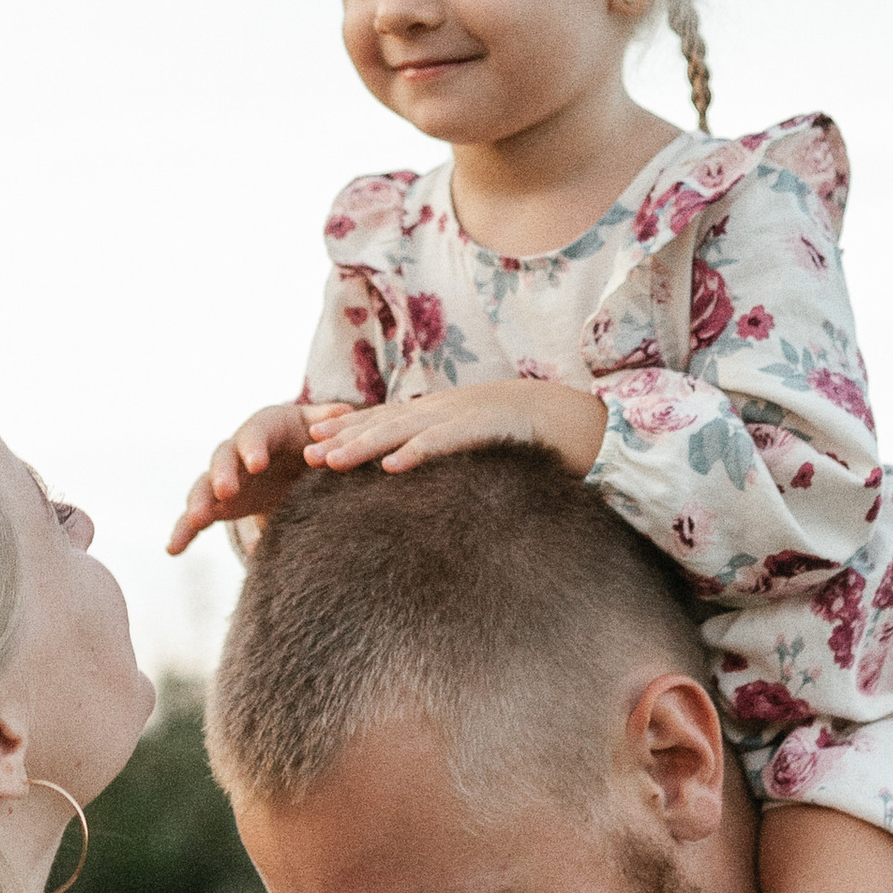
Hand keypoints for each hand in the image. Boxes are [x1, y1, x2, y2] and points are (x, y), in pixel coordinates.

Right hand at [167, 402, 324, 554]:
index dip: (253, 447)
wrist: (295, 460)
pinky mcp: (218, 504)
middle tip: (225, 491)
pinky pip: (195, 518)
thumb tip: (344, 412)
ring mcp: (224, 478)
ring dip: (198, 503)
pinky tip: (172, 550)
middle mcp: (236, 451)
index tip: (257, 464)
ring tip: (197, 521)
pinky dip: (183, 532)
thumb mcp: (319, 427)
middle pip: (222, 459)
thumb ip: (329, 422)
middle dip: (222, 474)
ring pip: (203, 487)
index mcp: (263, 429)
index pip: (255, 433)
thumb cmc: (309, 439)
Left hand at [305, 380, 607, 479]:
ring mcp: (465, 417)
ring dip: (365, 444)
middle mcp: (447, 411)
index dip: (349, 430)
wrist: (584, 422)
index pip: (386, 421)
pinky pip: (446, 442)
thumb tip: (421, 480)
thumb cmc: (532, 441)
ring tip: (332, 460)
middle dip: (344, 438)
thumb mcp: (481, 446)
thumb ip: (450, 459)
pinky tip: (392, 466)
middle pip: (384, 423)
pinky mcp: (487, 430)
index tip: (313, 445)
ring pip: (404, 430)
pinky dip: (418, 452)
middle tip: (307, 456)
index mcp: (443, 414)